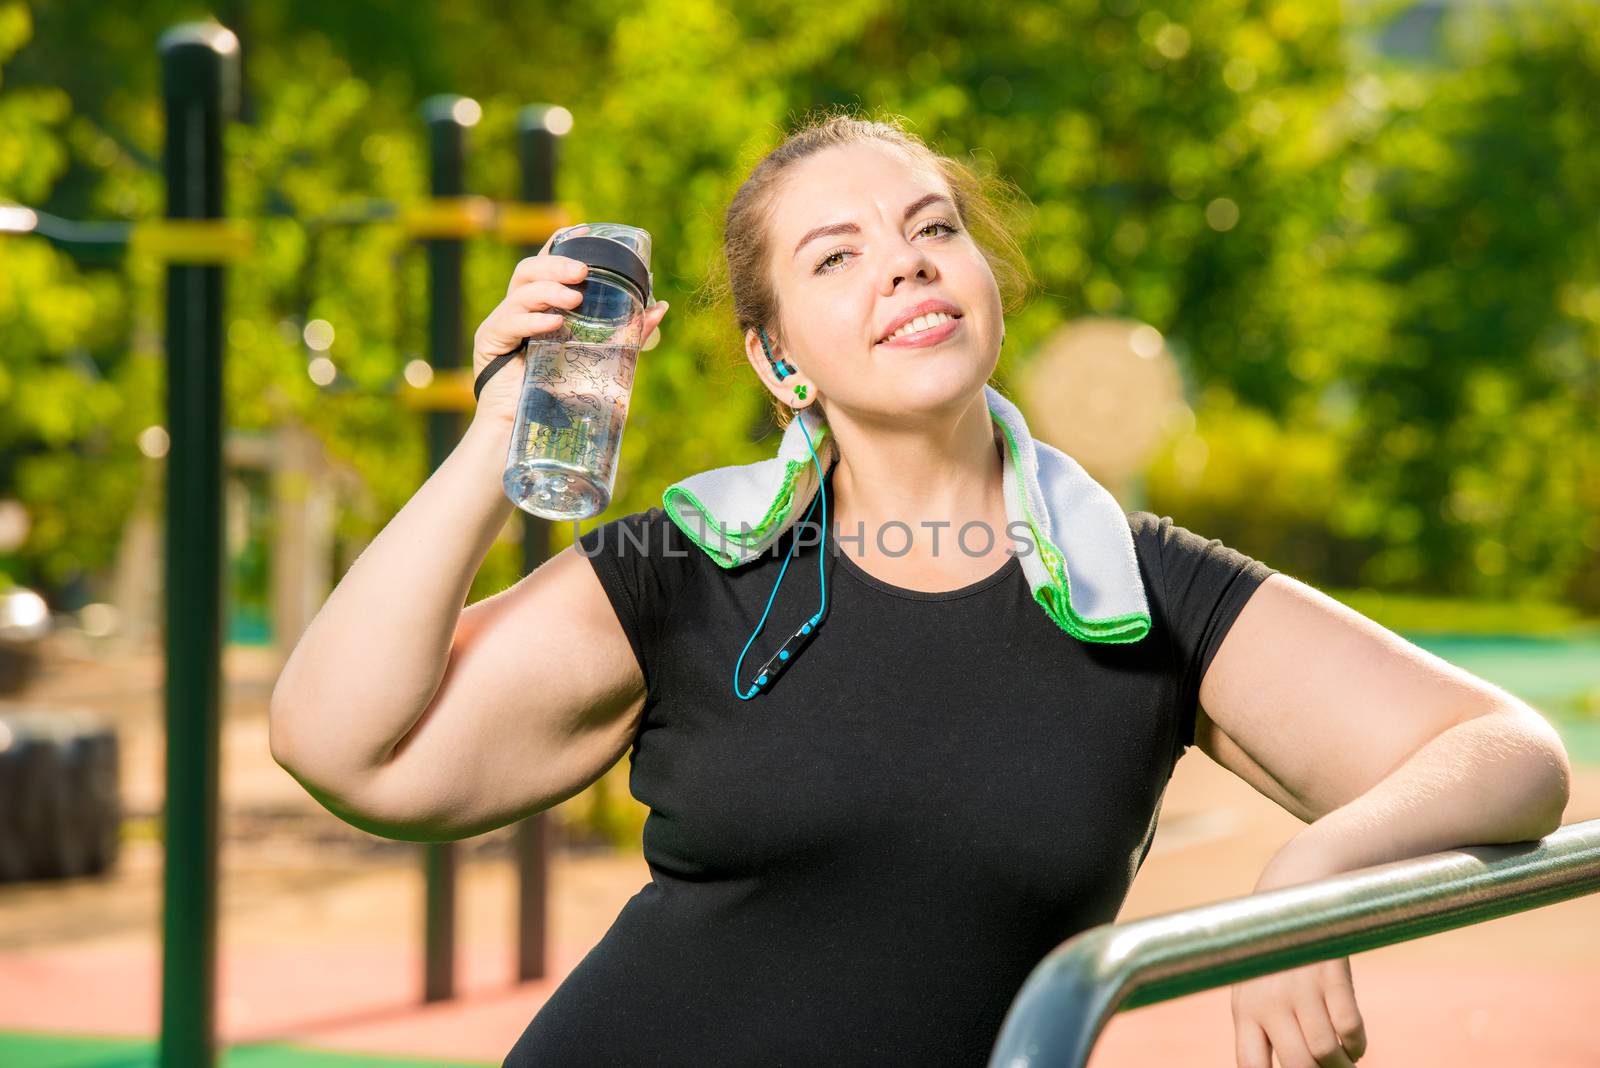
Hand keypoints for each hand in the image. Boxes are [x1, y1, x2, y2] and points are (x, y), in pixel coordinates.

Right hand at [471, 228, 669, 429]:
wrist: (524, 434)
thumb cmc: (559, 397)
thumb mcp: (599, 359)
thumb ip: (626, 334)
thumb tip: (660, 307)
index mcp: (540, 308)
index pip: (546, 265)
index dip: (562, 244)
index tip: (585, 230)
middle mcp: (517, 311)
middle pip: (529, 270)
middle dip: (557, 265)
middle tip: (583, 272)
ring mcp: (501, 325)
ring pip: (519, 291)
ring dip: (549, 291)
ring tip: (575, 300)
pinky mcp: (489, 343)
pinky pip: (508, 322)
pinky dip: (532, 320)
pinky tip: (554, 323)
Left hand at [1231, 955, 1366, 1066]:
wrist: (1292, 897)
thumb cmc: (1274, 956)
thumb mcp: (1256, 990)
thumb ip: (1263, 1028)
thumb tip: (1295, 1066)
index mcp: (1245, 1009)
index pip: (1250, 1064)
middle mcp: (1269, 1000)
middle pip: (1297, 1064)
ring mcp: (1300, 986)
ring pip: (1326, 1050)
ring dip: (1343, 1066)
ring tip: (1346, 1064)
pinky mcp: (1330, 973)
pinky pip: (1349, 1026)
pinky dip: (1357, 1044)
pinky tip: (1354, 1045)